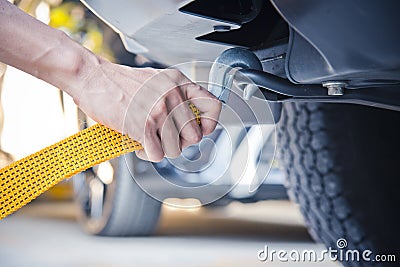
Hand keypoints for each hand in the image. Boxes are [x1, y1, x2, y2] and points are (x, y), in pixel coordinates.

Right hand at [72, 59, 220, 161]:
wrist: (92, 78)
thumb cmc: (119, 81)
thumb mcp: (155, 80)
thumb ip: (174, 96)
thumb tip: (186, 120)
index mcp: (178, 82)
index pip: (211, 106)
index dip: (209, 123)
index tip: (201, 130)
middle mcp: (172, 96)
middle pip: (194, 136)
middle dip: (180, 142)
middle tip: (166, 139)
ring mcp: (159, 111)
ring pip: (176, 149)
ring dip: (162, 149)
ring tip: (150, 141)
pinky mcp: (144, 126)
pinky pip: (158, 154)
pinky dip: (148, 154)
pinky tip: (140, 144)